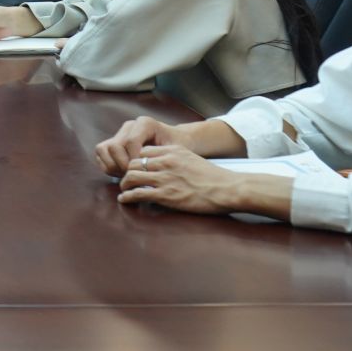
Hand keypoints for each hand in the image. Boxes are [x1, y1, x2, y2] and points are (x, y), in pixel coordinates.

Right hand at [92, 116, 185, 176]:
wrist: (177, 141)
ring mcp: (120, 133)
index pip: (130, 141)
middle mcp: (129, 125)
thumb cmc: (179, 147)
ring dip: (113, 166)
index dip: (133, 160)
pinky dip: (108, 166)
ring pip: (103, 149)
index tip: (143, 172)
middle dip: (122, 165)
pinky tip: (122, 172)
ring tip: (128, 174)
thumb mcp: (176, 151)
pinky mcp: (113, 141)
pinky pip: (101, 153)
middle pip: (114, 146)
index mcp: (145, 124)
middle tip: (134, 176)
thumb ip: (162, 158)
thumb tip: (147, 173)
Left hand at [115, 144, 250, 214]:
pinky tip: (124, 200)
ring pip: (131, 177)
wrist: (227, 189)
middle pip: (134, 163)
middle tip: (126, 180)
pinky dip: (127, 197)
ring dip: (124, 184)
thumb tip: (162, 167)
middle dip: (126, 171)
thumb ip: (175, 160)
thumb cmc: (214, 177)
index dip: (136, 160)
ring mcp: (165, 178)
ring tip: (124, 190)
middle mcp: (166, 162)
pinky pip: (138, 194)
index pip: (143, 151)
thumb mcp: (192, 159)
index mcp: (173, 151)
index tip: (134, 168)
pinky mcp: (165, 195)